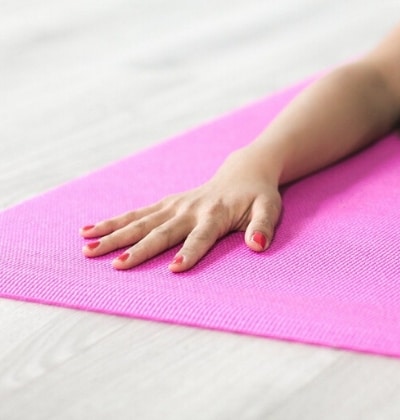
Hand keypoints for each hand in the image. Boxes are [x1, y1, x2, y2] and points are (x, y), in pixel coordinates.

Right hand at [79, 150, 281, 271]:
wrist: (244, 172)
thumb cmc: (259, 196)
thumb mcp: (269, 209)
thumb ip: (263, 227)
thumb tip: (257, 245)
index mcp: (216, 215)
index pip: (201, 237)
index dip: (190, 253)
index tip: (174, 269)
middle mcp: (190, 210)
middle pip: (162, 232)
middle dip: (140, 249)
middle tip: (117, 265)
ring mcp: (174, 206)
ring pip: (140, 222)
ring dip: (114, 236)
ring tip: (88, 250)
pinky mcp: (165, 204)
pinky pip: (136, 214)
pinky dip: (112, 222)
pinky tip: (87, 232)